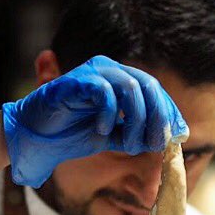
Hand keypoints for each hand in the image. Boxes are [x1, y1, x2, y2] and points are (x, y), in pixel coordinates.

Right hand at [1, 55, 188, 187]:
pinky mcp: (75, 81)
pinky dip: (109, 114)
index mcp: (120, 80)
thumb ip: (136, 135)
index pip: (155, 91)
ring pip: (131, 87)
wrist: (36, 138)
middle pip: (148, 86)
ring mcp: (92, 72)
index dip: (169, 113)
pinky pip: (104, 91)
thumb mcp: (113, 138)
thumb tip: (169, 140)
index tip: (178, 137)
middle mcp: (109, 70)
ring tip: (129, 144)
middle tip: (156, 144)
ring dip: (137, 120)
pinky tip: (102, 131)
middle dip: (157, 118)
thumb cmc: (72, 135)